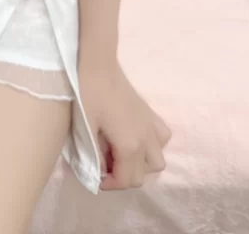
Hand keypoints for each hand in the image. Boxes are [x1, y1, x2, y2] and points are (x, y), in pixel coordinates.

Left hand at [78, 58, 171, 190]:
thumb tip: (98, 170)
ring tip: (122, 154)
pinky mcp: (151, 113)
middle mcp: (147, 140)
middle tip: (106, 166)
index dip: (110, 185)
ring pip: (158, 159)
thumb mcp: (86, 128)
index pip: (127, 181)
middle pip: (143, 175)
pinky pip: (162, 137)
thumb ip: (95, 155)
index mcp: (130, 146)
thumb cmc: (88, 94)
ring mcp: (152, 126)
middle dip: (124, 177)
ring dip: (141, 164)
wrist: (99, 64)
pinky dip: (153, 144)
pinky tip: (136, 137)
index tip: (96, 178)